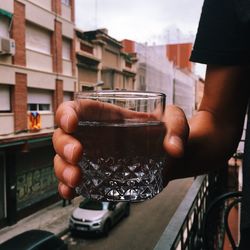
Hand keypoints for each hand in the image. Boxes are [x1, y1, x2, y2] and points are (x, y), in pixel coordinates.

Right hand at [53, 101, 188, 198]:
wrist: (167, 157)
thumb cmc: (164, 133)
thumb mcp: (174, 120)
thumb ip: (176, 126)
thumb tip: (174, 149)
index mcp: (104, 116)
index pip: (76, 109)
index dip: (66, 114)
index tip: (71, 123)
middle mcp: (92, 135)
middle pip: (64, 136)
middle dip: (65, 146)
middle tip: (78, 156)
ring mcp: (91, 156)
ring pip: (63, 160)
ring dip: (63, 170)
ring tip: (76, 179)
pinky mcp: (95, 175)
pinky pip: (73, 180)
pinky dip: (67, 187)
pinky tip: (70, 193)